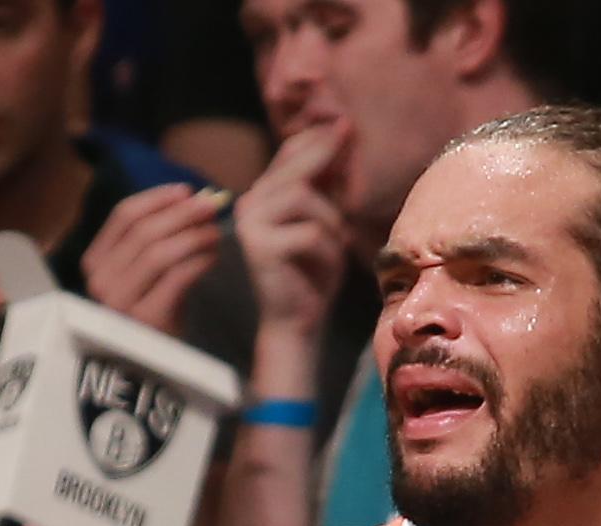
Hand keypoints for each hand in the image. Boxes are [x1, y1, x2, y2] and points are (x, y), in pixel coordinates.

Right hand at [82, 181, 224, 334]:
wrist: (154, 370)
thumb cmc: (152, 317)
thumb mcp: (141, 276)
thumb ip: (151, 240)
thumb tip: (187, 197)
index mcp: (95, 263)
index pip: (124, 217)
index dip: (157, 199)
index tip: (185, 192)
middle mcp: (102, 281)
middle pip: (144, 231)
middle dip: (181, 213)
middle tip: (210, 207)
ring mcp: (122, 303)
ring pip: (160, 252)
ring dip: (193, 235)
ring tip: (215, 232)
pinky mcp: (148, 319)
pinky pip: (178, 277)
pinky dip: (200, 260)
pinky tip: (214, 256)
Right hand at [234, 123, 348, 336]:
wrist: (298, 324)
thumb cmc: (315, 274)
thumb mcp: (327, 222)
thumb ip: (328, 187)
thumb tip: (343, 135)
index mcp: (263, 195)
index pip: (288, 153)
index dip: (318, 139)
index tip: (347, 125)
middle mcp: (250, 204)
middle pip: (293, 167)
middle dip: (326, 155)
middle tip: (350, 136)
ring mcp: (251, 225)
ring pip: (301, 197)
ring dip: (331, 220)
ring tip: (340, 243)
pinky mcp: (260, 248)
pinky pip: (307, 232)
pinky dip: (327, 248)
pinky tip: (330, 263)